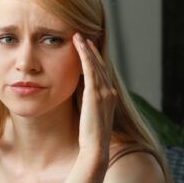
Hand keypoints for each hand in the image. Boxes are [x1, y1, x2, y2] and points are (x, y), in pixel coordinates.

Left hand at [73, 33, 116, 159]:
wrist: (95, 147)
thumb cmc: (87, 133)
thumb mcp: (86, 111)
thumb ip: (83, 98)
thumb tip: (74, 87)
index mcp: (109, 95)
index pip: (101, 71)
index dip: (93, 57)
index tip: (85, 45)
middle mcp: (110, 91)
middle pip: (100, 64)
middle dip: (91, 49)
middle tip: (81, 34)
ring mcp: (105, 92)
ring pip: (96, 64)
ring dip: (87, 48)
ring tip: (78, 35)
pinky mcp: (96, 94)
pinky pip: (91, 70)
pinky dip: (85, 56)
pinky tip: (79, 46)